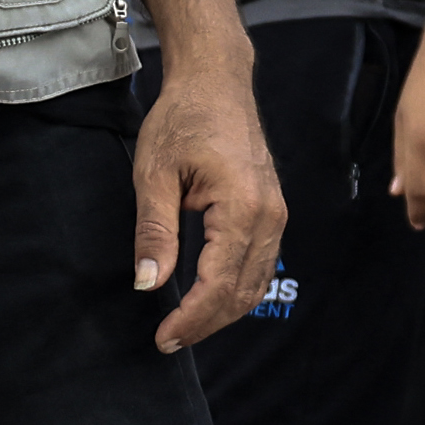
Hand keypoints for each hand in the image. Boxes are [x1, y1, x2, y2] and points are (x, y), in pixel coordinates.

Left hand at [128, 58, 288, 351]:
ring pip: (255, 284)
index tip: (163, 338)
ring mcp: (276, 215)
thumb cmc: (182, 120)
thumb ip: (154, 232)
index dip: (191, 318)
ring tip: (183, 327)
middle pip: (242, 292)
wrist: (216, 84)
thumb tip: (148, 284)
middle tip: (167, 340)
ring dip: (222, 312)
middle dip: (206, 323)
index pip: (218, 283)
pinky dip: (235, 290)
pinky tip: (206, 299)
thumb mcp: (154, 175)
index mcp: (242, 207)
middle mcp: (269, 216)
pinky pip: (259, 265)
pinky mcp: (272, 212)